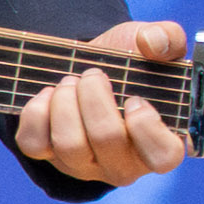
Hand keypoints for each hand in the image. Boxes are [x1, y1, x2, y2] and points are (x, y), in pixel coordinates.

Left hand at [18, 17, 196, 187]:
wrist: (90, 67)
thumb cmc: (131, 63)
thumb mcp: (155, 43)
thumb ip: (168, 37)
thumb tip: (154, 44)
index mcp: (162, 142)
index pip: (163, 157)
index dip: (146, 126)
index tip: (133, 98)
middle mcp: (125, 163)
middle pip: (107, 140)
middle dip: (94, 98)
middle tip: (93, 75)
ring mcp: (86, 165)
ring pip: (69, 145)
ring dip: (65, 104)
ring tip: (70, 82)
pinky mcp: (51, 158)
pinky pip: (35, 145)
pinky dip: (37, 114)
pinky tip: (48, 94)